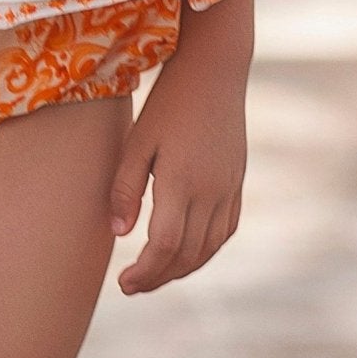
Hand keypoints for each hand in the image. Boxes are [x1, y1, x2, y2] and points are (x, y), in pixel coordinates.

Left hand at [107, 5, 250, 294]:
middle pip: (187, 255)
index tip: (123, 284)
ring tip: (154, 274)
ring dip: (181, 269)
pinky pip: (226, 230)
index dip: (144, 272)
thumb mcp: (137, 140)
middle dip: (158, 277)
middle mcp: (211, 193)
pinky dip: (206, 250)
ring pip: (209, 248)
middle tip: (132, 286)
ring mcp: (229, 189)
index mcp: (181, 183)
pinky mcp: (237, 182)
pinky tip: (188, 252)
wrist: (215, 72)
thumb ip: (126, 188)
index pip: (164, 246)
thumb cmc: (168, 102)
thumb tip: (118, 234)